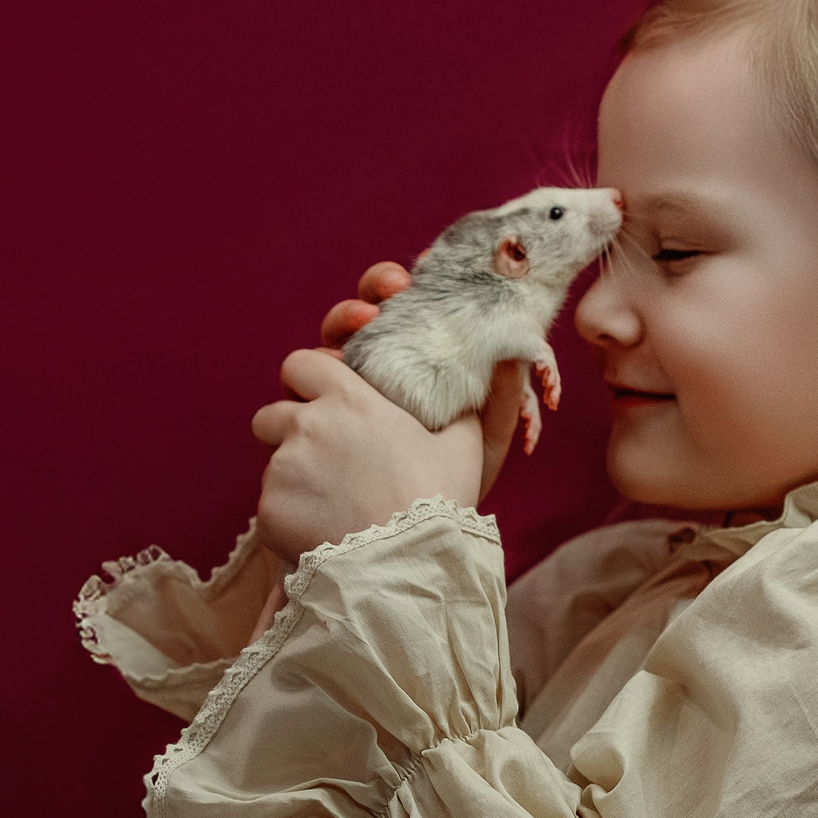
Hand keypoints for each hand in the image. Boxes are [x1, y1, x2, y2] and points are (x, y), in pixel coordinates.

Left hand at [252, 349, 485, 562]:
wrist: (407, 567)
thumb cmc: (438, 503)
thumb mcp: (463, 447)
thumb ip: (459, 411)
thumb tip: (471, 391)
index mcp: (348, 400)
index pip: (300, 364)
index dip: (306, 381)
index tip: (319, 402)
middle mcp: (307, 425)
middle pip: (271, 415)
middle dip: (286, 433)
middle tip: (319, 462)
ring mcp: (283, 469)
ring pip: (271, 466)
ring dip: (291, 480)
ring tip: (330, 507)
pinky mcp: (270, 510)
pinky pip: (270, 508)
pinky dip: (289, 520)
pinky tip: (322, 534)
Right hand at [315, 261, 529, 502]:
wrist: (407, 543)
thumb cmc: (450, 490)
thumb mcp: (484, 443)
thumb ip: (502, 399)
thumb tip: (515, 351)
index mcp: (409, 367)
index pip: (399, 311)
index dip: (397, 286)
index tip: (415, 275)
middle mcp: (367, 376)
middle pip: (357, 319)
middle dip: (367, 297)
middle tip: (385, 298)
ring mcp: (334, 400)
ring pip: (326, 348)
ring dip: (340, 326)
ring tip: (362, 323)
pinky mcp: (308, 425)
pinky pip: (303, 392)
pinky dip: (314, 377)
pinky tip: (333, 375)